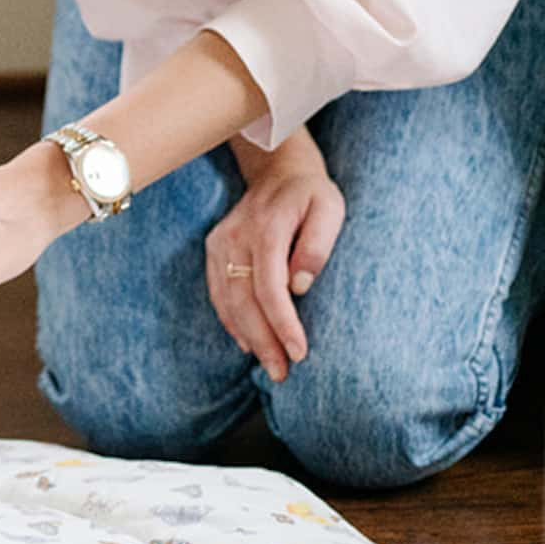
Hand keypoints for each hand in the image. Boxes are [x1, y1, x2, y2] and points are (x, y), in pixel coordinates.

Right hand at [206, 134, 342, 380]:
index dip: (283, 323)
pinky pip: (218, 292)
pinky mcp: (214, 249)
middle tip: (283, 373)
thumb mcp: (330, 210)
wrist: (279, 169)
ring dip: (247, 336)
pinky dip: (230, 320)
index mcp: (265, 228)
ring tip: (269, 365)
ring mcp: (220, 243)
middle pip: (243, 300)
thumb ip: (317, 245)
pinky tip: (246, 341)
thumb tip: (301, 285)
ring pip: (227, 299)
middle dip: (263, 340)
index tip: (300, 351)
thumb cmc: (312, 194)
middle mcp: (235, 238)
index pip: (269, 286)